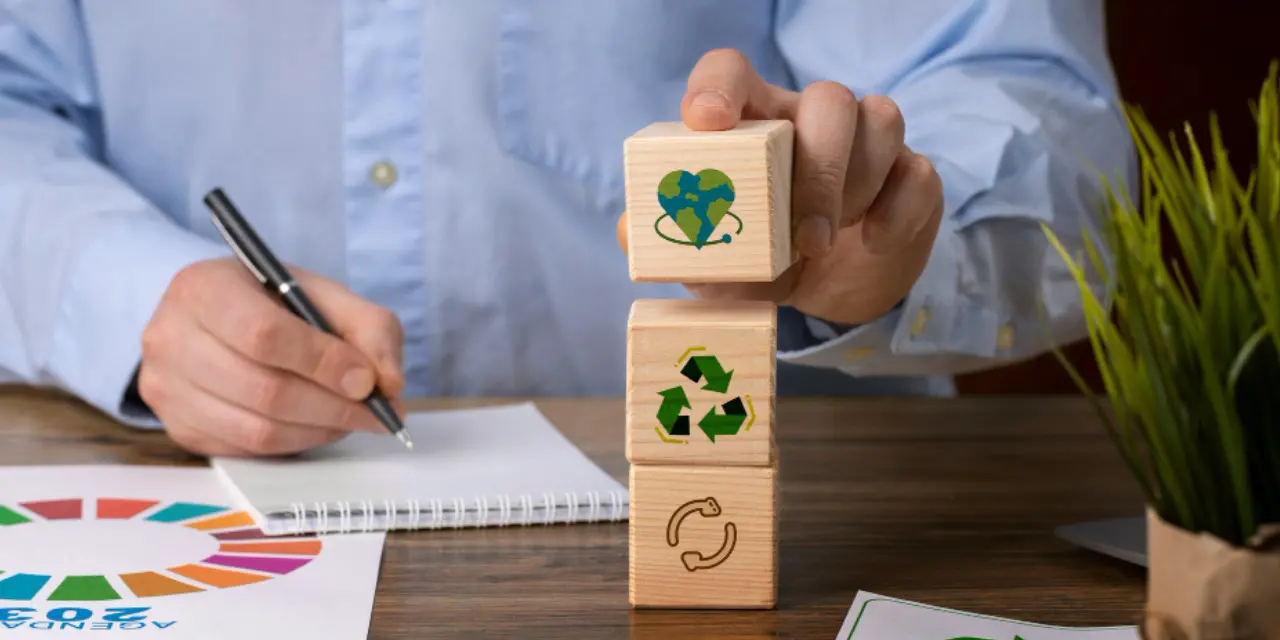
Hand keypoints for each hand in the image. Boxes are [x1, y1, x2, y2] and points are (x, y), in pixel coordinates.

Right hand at [137, 257, 405, 456]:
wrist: (218, 319)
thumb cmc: (273, 303)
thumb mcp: (324, 294)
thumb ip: (368, 329)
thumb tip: (388, 384)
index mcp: (203, 288)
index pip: (264, 335)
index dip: (322, 363)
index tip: (366, 380)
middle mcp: (170, 337)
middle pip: (263, 389)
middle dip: (332, 406)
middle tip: (374, 411)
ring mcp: (165, 387)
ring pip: (257, 429)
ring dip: (319, 430)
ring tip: (352, 417)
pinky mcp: (178, 427)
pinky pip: (247, 450)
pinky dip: (295, 443)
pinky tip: (317, 424)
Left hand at [618, 49, 944, 324]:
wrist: (828, 291)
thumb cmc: (760, 259)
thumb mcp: (713, 260)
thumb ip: (674, 242)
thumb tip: (629, 230)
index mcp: (751, 123)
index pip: (731, 71)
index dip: (718, 87)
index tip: (707, 122)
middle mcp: (808, 119)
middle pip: (827, 99)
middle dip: (819, 168)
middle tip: (805, 237)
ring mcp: (866, 143)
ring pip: (881, 120)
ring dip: (855, 187)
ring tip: (827, 243)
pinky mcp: (909, 176)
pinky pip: (918, 171)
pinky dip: (897, 209)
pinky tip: (874, 243)